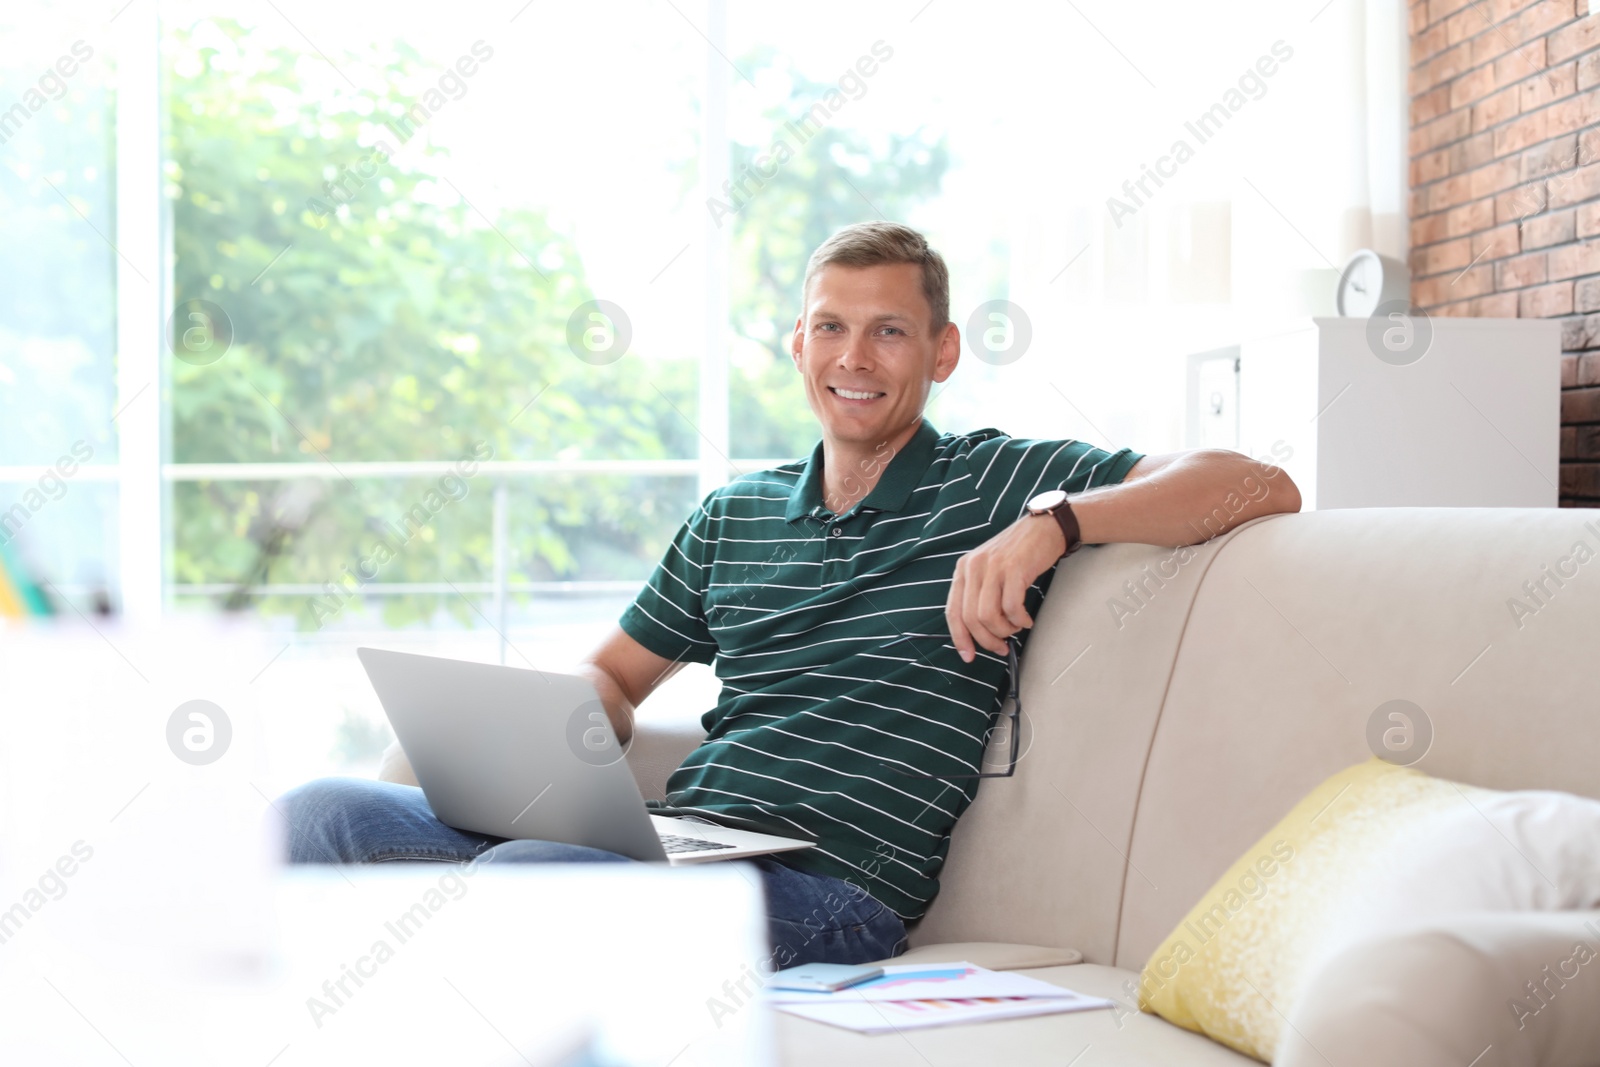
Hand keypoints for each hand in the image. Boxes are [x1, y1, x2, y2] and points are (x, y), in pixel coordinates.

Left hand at [946, 514, 1065, 662]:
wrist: (1044, 528)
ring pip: (989, 616)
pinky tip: (1026, 619)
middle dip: (987, 640)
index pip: (953, 611)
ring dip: (1004, 631)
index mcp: (964, 569)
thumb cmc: (1019, 553)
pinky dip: (1020, 620)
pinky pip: (1012, 607)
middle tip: (1001, 647)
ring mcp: (993, 567)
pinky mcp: (1014, 569)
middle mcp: (974, 567)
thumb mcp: (989, 569)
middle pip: (971, 618)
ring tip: (1016, 627)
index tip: (968, 655)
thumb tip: (979, 631)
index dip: (960, 638)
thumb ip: (980, 595)